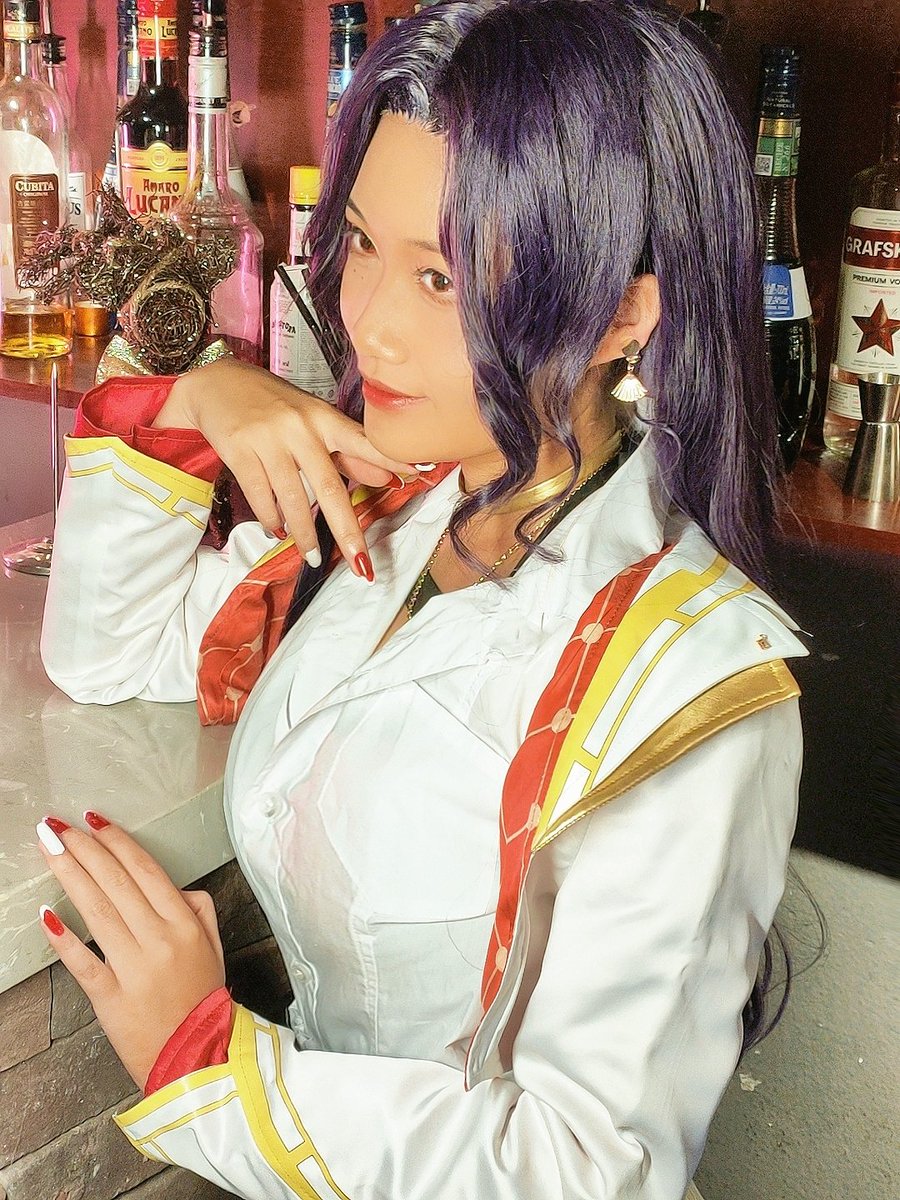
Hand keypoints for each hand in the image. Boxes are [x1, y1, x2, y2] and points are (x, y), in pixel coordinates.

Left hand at [36, 812, 226, 1091]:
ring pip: (97, 912)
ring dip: (70, 875)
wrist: (197, 1059)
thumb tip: (172, 886)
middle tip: (57, 826)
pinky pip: (83, 963)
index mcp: (184, 923)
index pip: (144, 870)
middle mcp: (159, 940)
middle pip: (115, 883)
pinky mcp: (110, 998)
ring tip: (49, 850)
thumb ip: (198, 907)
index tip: (94, 820)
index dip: (117, 841)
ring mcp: (134, 968)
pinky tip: (46, 914)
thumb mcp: (214, 945)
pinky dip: (65, 939)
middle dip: (83, 849)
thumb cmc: (202, 999)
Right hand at [157, 357, 418, 570]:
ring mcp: (269, 439)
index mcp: (324, 418)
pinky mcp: (239, 449)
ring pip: (293, 498)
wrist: (217, 383)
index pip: (363, 441)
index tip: (418, 475)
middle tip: (360, 562)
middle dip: (346, 529)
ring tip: (311, 556)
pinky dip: (272, 519)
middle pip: (329, 486)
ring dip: (304, 534)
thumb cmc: (274, 405)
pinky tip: (278, 531)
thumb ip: (348, 453)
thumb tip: (388, 478)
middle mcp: (300, 428)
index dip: (391, 459)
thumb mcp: (313, 421)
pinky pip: (261, 496)